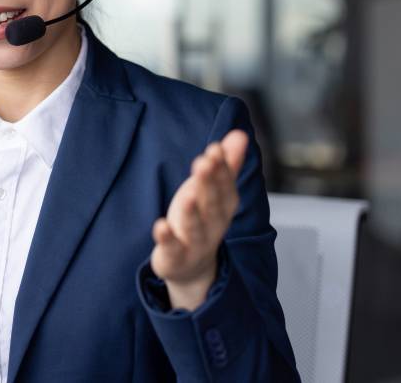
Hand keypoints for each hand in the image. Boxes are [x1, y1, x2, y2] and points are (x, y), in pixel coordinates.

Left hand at [150, 130, 246, 309]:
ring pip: (195, 227)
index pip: (225, 185)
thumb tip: (240, 133)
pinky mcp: (174, 256)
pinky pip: (172, 248)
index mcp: (223, 206)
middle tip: (204, 162)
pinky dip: (166, 238)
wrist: (192, 266)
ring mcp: (195, 242)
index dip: (221, 168)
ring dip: (192, 211)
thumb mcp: (212, 191)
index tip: (214, 149)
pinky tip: (159, 226)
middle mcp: (213, 224)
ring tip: (188, 195)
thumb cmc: (201, 218)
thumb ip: (226, 164)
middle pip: (212, 203)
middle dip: (209, 183)